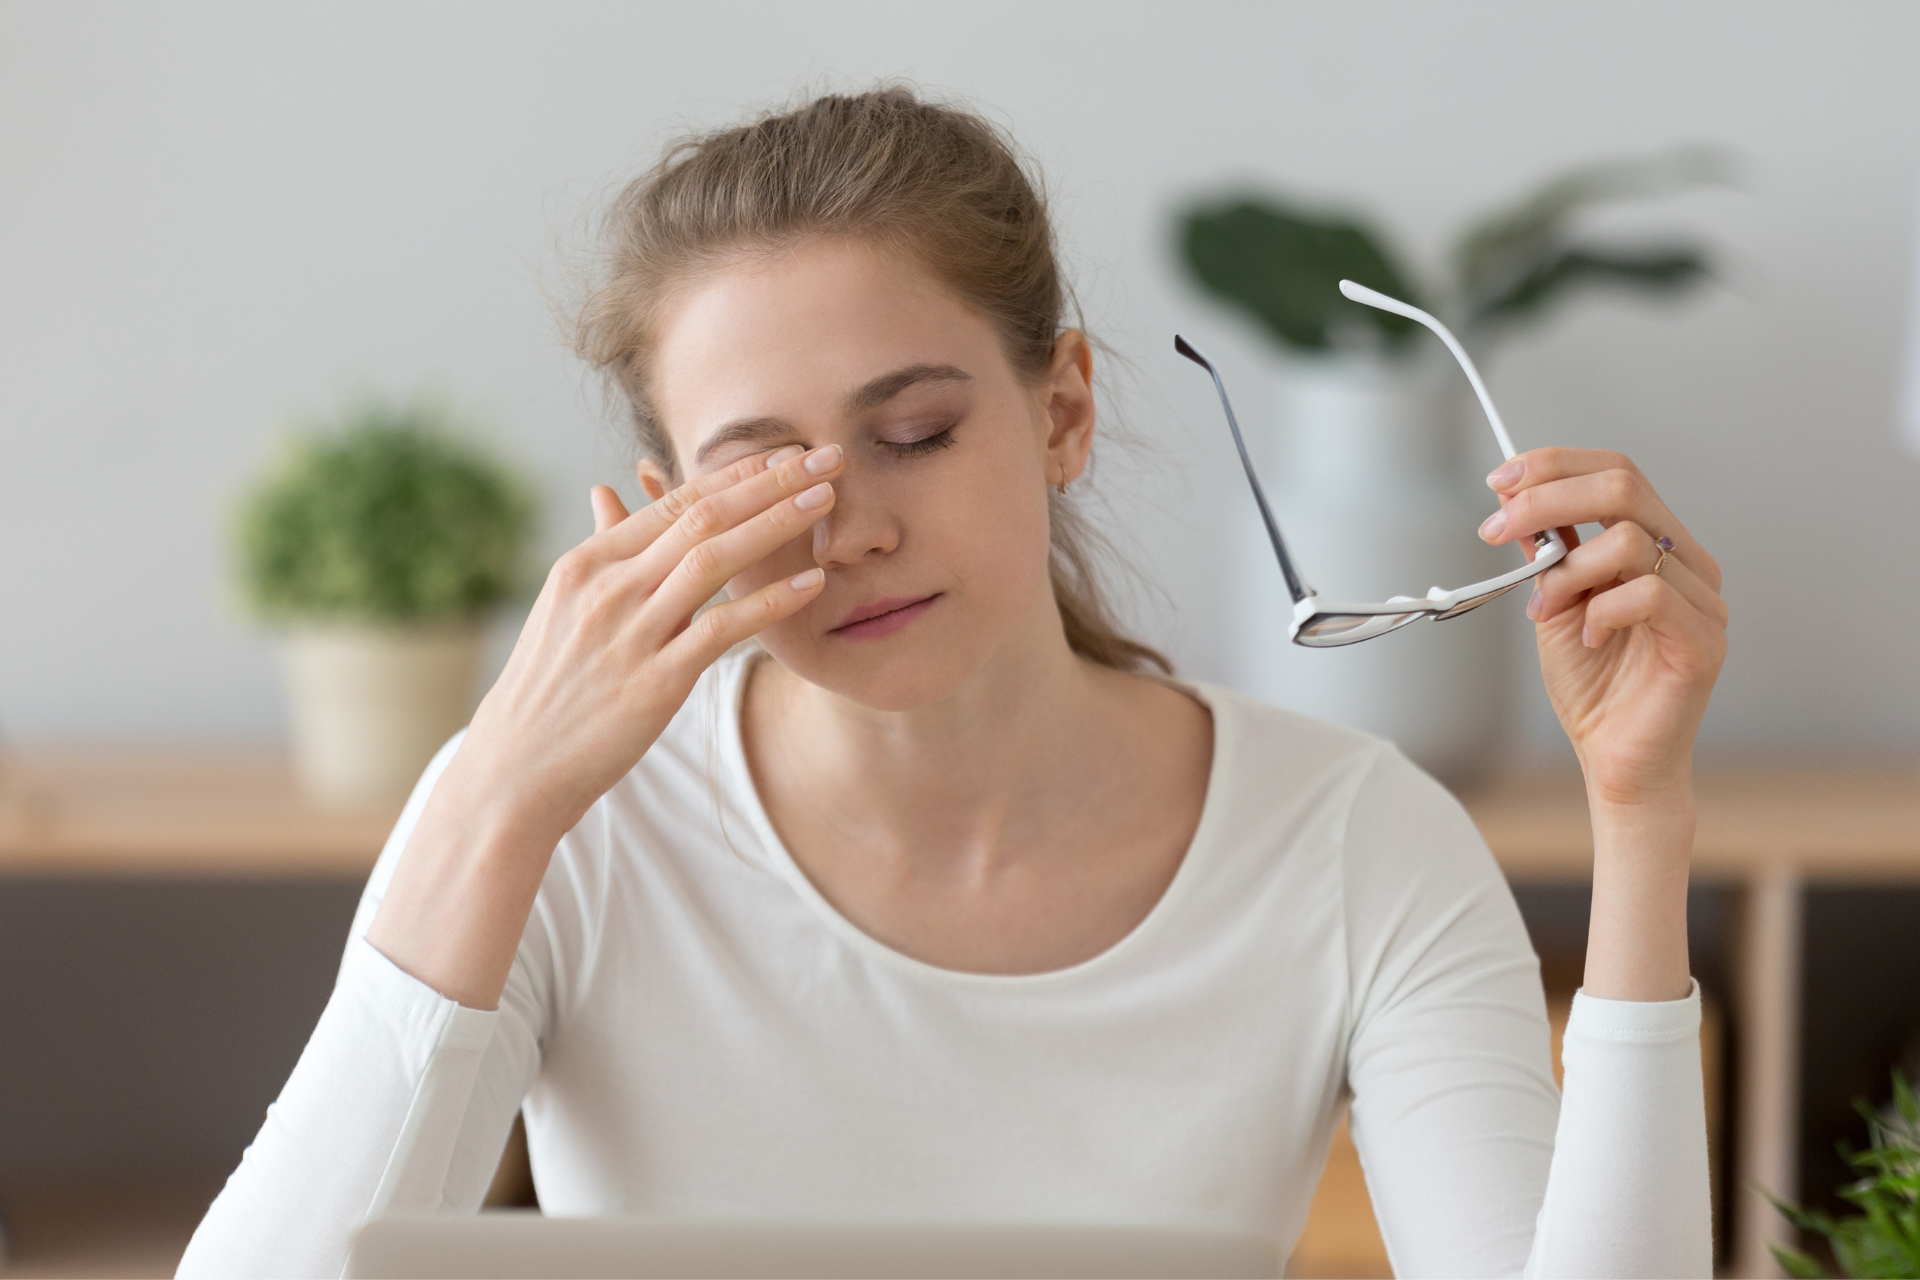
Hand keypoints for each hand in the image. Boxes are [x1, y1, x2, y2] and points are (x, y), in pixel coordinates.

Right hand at [461, 441, 844, 836]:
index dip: (736, 473)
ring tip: (827, 502)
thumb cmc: (551, 685)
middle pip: (702, 517)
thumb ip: (601, 550)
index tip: (785, 453)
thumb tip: (606, 491)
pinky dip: (770, 601)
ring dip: (776, 525)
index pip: (674, 502)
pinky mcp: (656, 681)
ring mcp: (631, 632)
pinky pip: (722, 629)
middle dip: (769, 482)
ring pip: (714, 560)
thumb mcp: (565, 607)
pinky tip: (813, 583)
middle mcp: (609, 587)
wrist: (518, 764)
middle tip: (825, 458)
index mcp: (588, 563)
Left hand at [1481, 448, 1726, 807]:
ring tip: (1547, 608)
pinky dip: (1600, 611)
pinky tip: (1587, 639)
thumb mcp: (1553, 602)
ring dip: (1568, 570)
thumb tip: (1511, 494)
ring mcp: (1704, 600)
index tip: (1500, 479)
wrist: (1613, 759)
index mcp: (1658, 544)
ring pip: (1630, 540)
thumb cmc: (1593, 685)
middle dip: (1547, 498)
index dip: (1556, 465)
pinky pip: (1648, 595)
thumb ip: (1545, 550)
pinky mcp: (1704, 641)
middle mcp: (1689, 563)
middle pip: (1625, 487)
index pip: (1617, 472)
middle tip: (1495, 527)